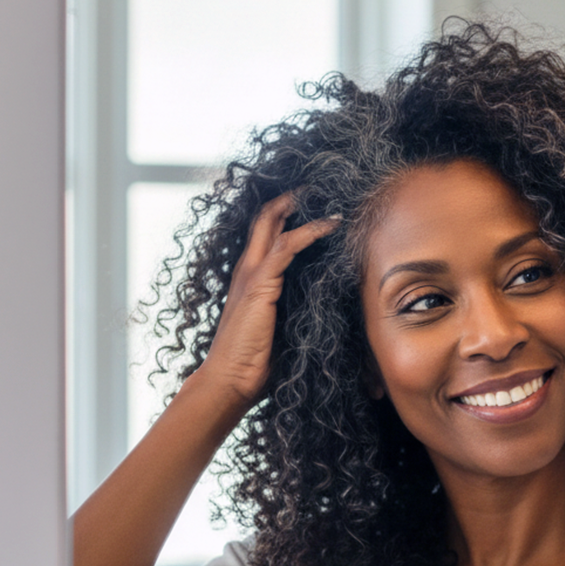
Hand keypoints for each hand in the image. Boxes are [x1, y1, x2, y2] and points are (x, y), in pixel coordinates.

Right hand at [189, 193, 337, 418]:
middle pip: (265, 218)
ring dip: (303, 207)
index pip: (264, 232)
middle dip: (290, 198)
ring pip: (275, 224)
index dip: (285, 212)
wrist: (231, 379)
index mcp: (250, 277)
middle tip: (318, 186)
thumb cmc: (254, 359)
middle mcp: (247, 268)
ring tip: (330, 196)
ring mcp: (252, 274)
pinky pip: (288, 246)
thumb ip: (292, 307)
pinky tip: (333, 224)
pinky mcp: (261, 284)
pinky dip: (312, 231)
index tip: (313, 202)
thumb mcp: (278, 325)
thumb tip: (323, 302)